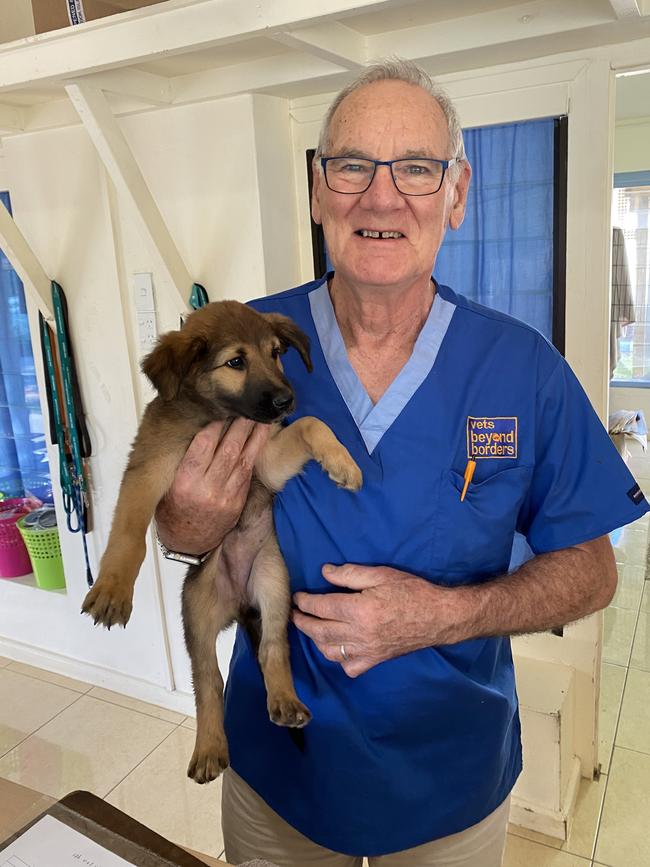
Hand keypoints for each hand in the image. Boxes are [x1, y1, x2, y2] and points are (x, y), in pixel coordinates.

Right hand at [155, 418, 271, 554]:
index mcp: (185, 483)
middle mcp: (207, 490)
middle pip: (228, 449)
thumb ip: (181, 459)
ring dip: (254, 435)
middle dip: (240, 425)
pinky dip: (256, 451)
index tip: (221, 408)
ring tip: (260, 415)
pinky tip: (261, 436)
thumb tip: (195, 426)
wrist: (186, 542)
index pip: (203, 446)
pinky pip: (249, 471)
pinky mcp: (238, 501)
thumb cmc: (172, 507)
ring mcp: (226, 497)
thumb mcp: (166, 484)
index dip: (215, 424)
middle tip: (247, 405)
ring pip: (243, 459)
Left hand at [292, 564, 458, 676]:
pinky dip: (339, 659)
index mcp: (359, 610)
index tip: (297, 598)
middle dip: (303, 622)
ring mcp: (367, 651)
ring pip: (330, 651)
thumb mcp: (381, 574)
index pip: (321, 608)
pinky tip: (337, 648)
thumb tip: (325, 572)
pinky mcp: (376, 661)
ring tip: (311, 628)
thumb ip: (350, 574)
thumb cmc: (412, 591)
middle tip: (296, 614)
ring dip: (316, 640)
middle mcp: (359, 635)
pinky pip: (349, 666)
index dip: (305, 602)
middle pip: (320, 631)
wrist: (439, 617)